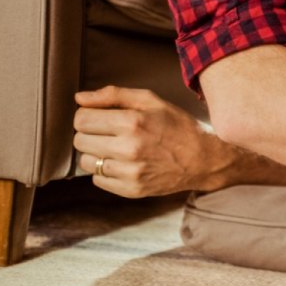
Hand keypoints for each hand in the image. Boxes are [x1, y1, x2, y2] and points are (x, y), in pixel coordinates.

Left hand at [73, 86, 224, 196]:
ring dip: (96, 154)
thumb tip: (80, 98)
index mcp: (132, 122)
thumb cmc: (178, 126)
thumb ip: (114, 95)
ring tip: (117, 149)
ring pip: (86, 162)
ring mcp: (130, 172)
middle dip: (91, 133)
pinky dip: (106, 171)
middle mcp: (129, 148)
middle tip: (110, 133)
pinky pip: (97, 180)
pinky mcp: (131, 189)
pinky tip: (124, 163)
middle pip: (80, 140)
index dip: (87, 115)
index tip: (99, 117)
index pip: (82, 119)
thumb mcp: (152, 101)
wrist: (205, 159)